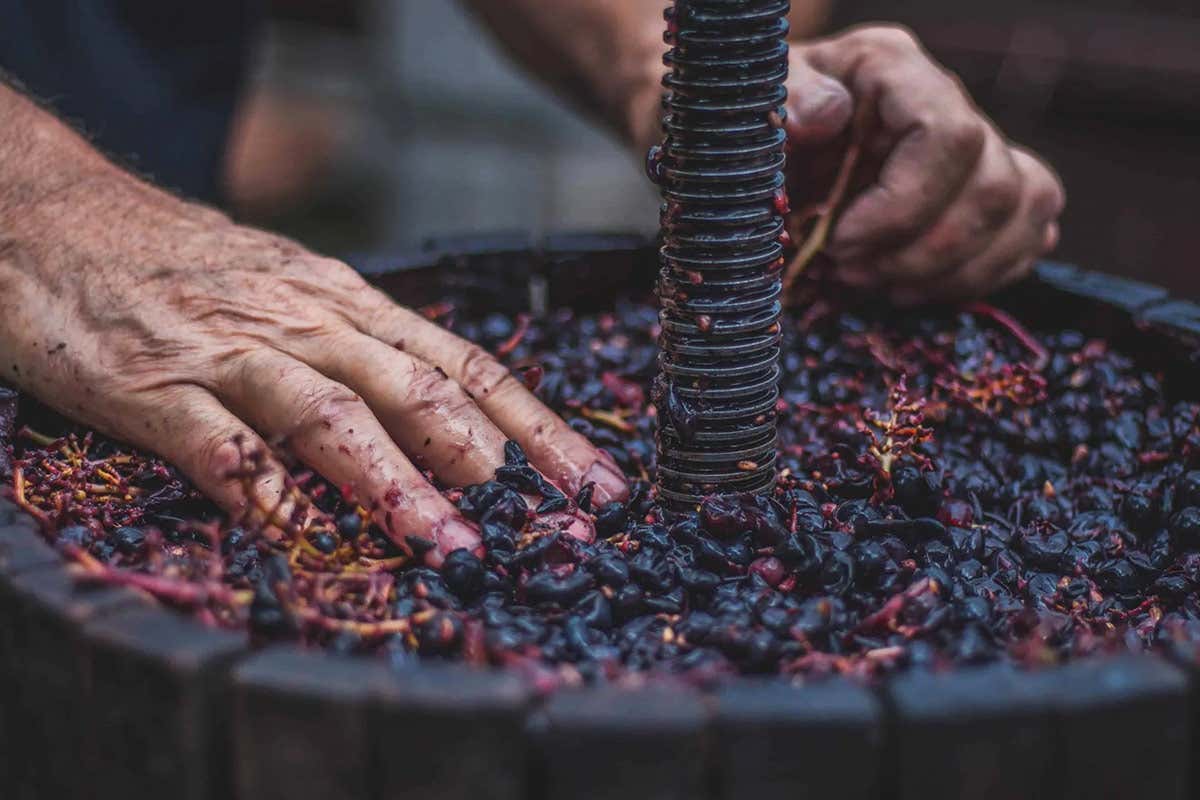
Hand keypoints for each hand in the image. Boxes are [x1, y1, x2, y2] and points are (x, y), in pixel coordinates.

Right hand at [0, 179, 625, 563]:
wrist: (54, 214)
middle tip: (543, 523)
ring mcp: (231, 351)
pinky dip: (259, 489)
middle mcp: (308, 322)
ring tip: (445, 541)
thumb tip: (457, 423)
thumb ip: (364, 353)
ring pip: (329, 413)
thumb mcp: (294, 292)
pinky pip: (215, 442)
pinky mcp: (152, 383)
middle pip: (418, 388)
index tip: (595, 484)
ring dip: (393, 480)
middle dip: (488, 457)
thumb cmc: (189, 266)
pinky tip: (294, 534)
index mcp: (349, 304)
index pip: (466, 365)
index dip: (538, 426)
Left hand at [782, 25, 1064, 303]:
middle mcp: (948, 104)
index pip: (949, 136)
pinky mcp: (984, 192)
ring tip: (879, 286)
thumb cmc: (760, 123)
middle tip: (850, 273)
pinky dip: (976, 277)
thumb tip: (826, 115)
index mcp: (894, 72)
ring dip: (952, 272)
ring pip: (1023, 211)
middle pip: (994, 188)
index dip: (903, 206)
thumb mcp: (753, 102)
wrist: (767, 145)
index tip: (840, 243)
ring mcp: (976, 148)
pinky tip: (911, 289)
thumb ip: (787, 97)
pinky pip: (1026, 234)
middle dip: (923, 253)